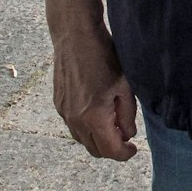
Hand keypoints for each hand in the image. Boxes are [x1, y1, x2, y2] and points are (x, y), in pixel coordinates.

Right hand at [51, 25, 138, 159]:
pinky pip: (72, 126)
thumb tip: (127, 135)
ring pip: (82, 140)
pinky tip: (97, 113)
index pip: (110, 151)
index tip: (133, 148)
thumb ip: (127, 115)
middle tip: (125, 137)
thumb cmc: (103, 56)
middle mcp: (75, 119)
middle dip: (111, 149)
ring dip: (97, 139)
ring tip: (112, 124)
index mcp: (93, 117)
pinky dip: (86, 127)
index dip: (124, 154)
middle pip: (94, 150)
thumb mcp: (125, 86)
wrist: (75, 36)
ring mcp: (63, 112)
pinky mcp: (58, 103)